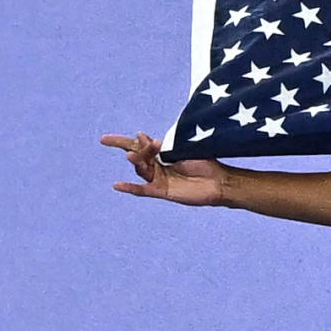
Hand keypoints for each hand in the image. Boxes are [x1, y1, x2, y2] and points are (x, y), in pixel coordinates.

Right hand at [104, 133, 228, 205]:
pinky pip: (142, 190)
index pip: (139, 145)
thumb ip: (164, 146)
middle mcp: (157, 166)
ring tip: (133, 156)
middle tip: (135, 146)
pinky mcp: (162, 191)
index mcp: (161, 153)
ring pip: (141, 170)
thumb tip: (144, 138)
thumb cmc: (206, 164)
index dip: (124, 141)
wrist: (219, 181)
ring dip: (137, 162)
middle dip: (131, 149)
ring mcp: (158, 179)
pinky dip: (130, 188)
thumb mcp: (184, 149)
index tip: (111, 138)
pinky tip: (117, 185)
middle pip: (137, 156)